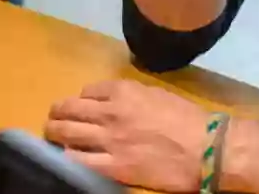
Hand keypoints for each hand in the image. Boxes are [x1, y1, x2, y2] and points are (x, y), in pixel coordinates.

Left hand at [44, 80, 208, 192]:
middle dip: (57, 113)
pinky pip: (78, 161)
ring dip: (54, 132)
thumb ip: (128, 95)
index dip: (80, 100)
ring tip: (52, 136)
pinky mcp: (114, 167)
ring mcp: (109, 140)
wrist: (206, 149)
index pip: (86, 92)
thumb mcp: (155, 94)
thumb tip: (111, 99)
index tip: (81, 107)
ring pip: (66, 133)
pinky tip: (66, 157)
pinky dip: (68, 157)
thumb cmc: (187, 120)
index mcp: (122, 92)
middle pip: (68, 109)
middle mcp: (109, 112)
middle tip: (54, 119)